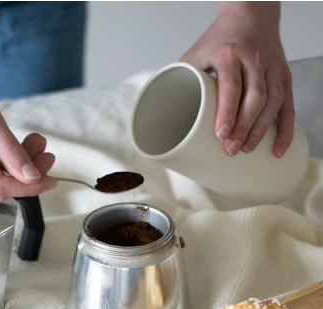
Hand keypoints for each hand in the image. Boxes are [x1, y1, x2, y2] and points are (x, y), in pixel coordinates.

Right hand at [0, 18, 56, 200]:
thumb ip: (12, 152)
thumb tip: (32, 176)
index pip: (1, 187)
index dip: (30, 186)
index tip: (51, 180)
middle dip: (26, 173)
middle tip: (46, 155)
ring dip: (17, 166)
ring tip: (35, 144)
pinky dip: (4, 161)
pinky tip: (18, 147)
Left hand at [180, 1, 292, 158]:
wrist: (250, 15)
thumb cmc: (219, 40)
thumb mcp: (197, 53)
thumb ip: (184, 79)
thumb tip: (163, 113)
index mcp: (229, 54)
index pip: (231, 86)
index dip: (228, 112)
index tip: (222, 134)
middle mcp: (254, 59)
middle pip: (254, 98)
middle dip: (244, 127)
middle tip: (231, 149)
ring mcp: (272, 67)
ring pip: (273, 102)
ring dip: (261, 129)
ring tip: (247, 149)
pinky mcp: (284, 76)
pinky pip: (288, 105)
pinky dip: (284, 129)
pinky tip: (277, 149)